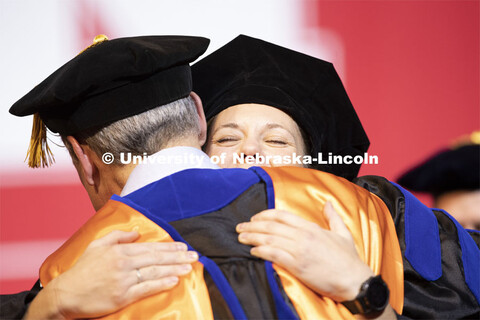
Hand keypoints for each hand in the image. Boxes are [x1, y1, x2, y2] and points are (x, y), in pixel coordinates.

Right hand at [25, 230, 197, 318]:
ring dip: (174, 269)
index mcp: (119, 251)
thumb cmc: (81, 270)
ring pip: (154, 272)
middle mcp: (124, 264)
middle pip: (156, 258)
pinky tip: (174, 280)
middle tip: (194, 255)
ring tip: (189, 267)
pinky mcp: (122, 296)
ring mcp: (124, 280)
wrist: (66, 294)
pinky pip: (146, 288)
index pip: (150, 247)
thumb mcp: (97, 246)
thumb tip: (137, 233)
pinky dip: (161, 283)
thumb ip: (118, 237)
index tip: (183, 247)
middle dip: (178, 257)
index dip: (169, 247)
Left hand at [236, 202, 372, 300]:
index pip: (282, 216)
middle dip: (252, 226)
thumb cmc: (349, 260)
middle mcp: (303, 236)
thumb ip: (332, 217)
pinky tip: (253, 251)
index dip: (265, 215)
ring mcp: (300, 251)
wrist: (355, 281)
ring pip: (270, 239)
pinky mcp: (298, 266)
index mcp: (311, 227)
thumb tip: (328, 203)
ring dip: (252, 237)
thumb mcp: (342, 233)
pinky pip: (275, 255)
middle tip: (240, 227)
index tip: (254, 218)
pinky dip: (262, 251)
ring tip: (241, 238)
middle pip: (271, 226)